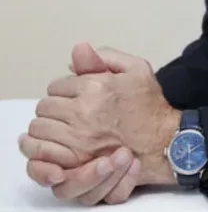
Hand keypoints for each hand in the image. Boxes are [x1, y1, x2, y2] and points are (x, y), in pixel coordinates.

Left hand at [20, 43, 177, 202]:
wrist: (162, 139)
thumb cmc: (150, 105)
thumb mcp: (138, 68)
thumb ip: (107, 56)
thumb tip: (78, 51)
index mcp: (95, 86)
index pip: (56, 86)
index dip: (65, 90)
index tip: (75, 96)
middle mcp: (83, 111)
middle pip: (44, 107)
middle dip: (54, 108)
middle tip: (68, 113)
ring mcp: (78, 138)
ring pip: (39, 130)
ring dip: (48, 128)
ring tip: (63, 129)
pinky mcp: (76, 160)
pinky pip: (43, 152)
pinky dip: (45, 149)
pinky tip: (55, 146)